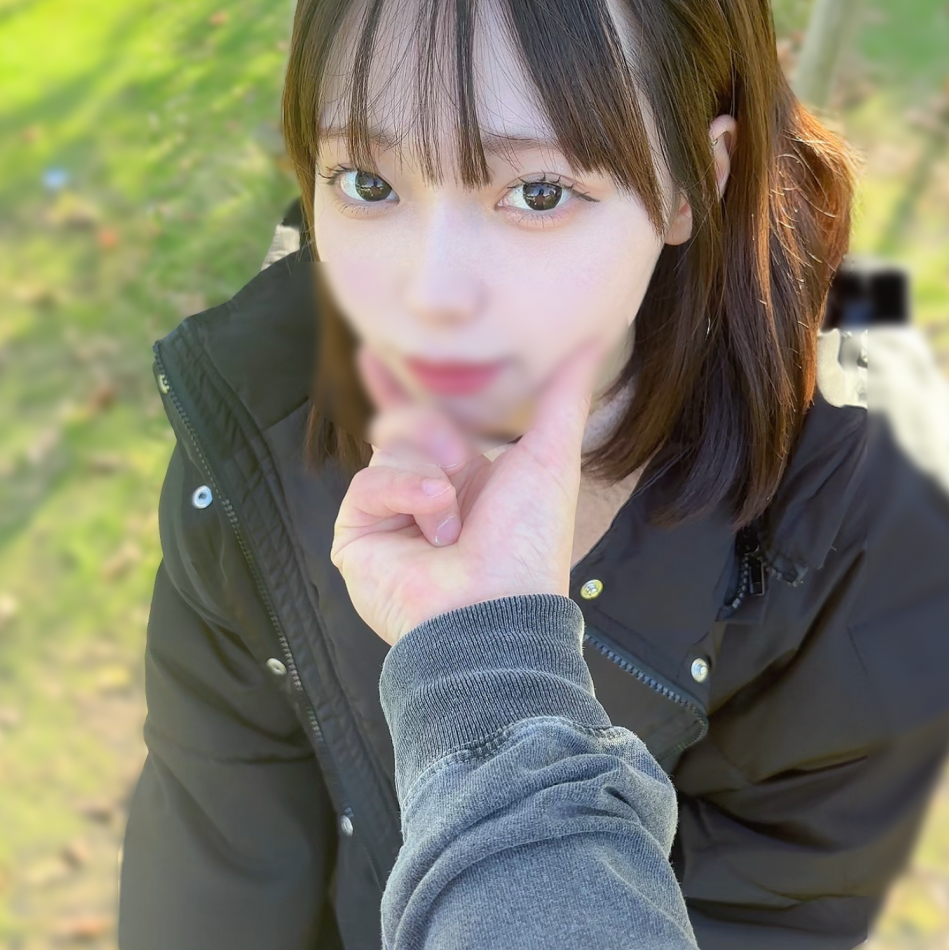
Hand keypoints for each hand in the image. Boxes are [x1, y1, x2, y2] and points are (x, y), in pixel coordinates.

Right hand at [330, 339, 605, 644]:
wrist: (493, 610)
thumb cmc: (527, 544)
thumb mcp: (550, 457)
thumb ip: (563, 395)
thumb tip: (590, 340)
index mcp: (467, 479)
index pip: (426, 420)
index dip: (398, 388)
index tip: (375, 355)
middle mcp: (424, 496)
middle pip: (407, 423)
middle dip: (434, 431)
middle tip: (458, 460)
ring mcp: (389, 518)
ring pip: (387, 447)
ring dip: (429, 472)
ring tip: (452, 523)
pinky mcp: (358, 538)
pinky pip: (367, 483)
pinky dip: (403, 494)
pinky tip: (431, 527)